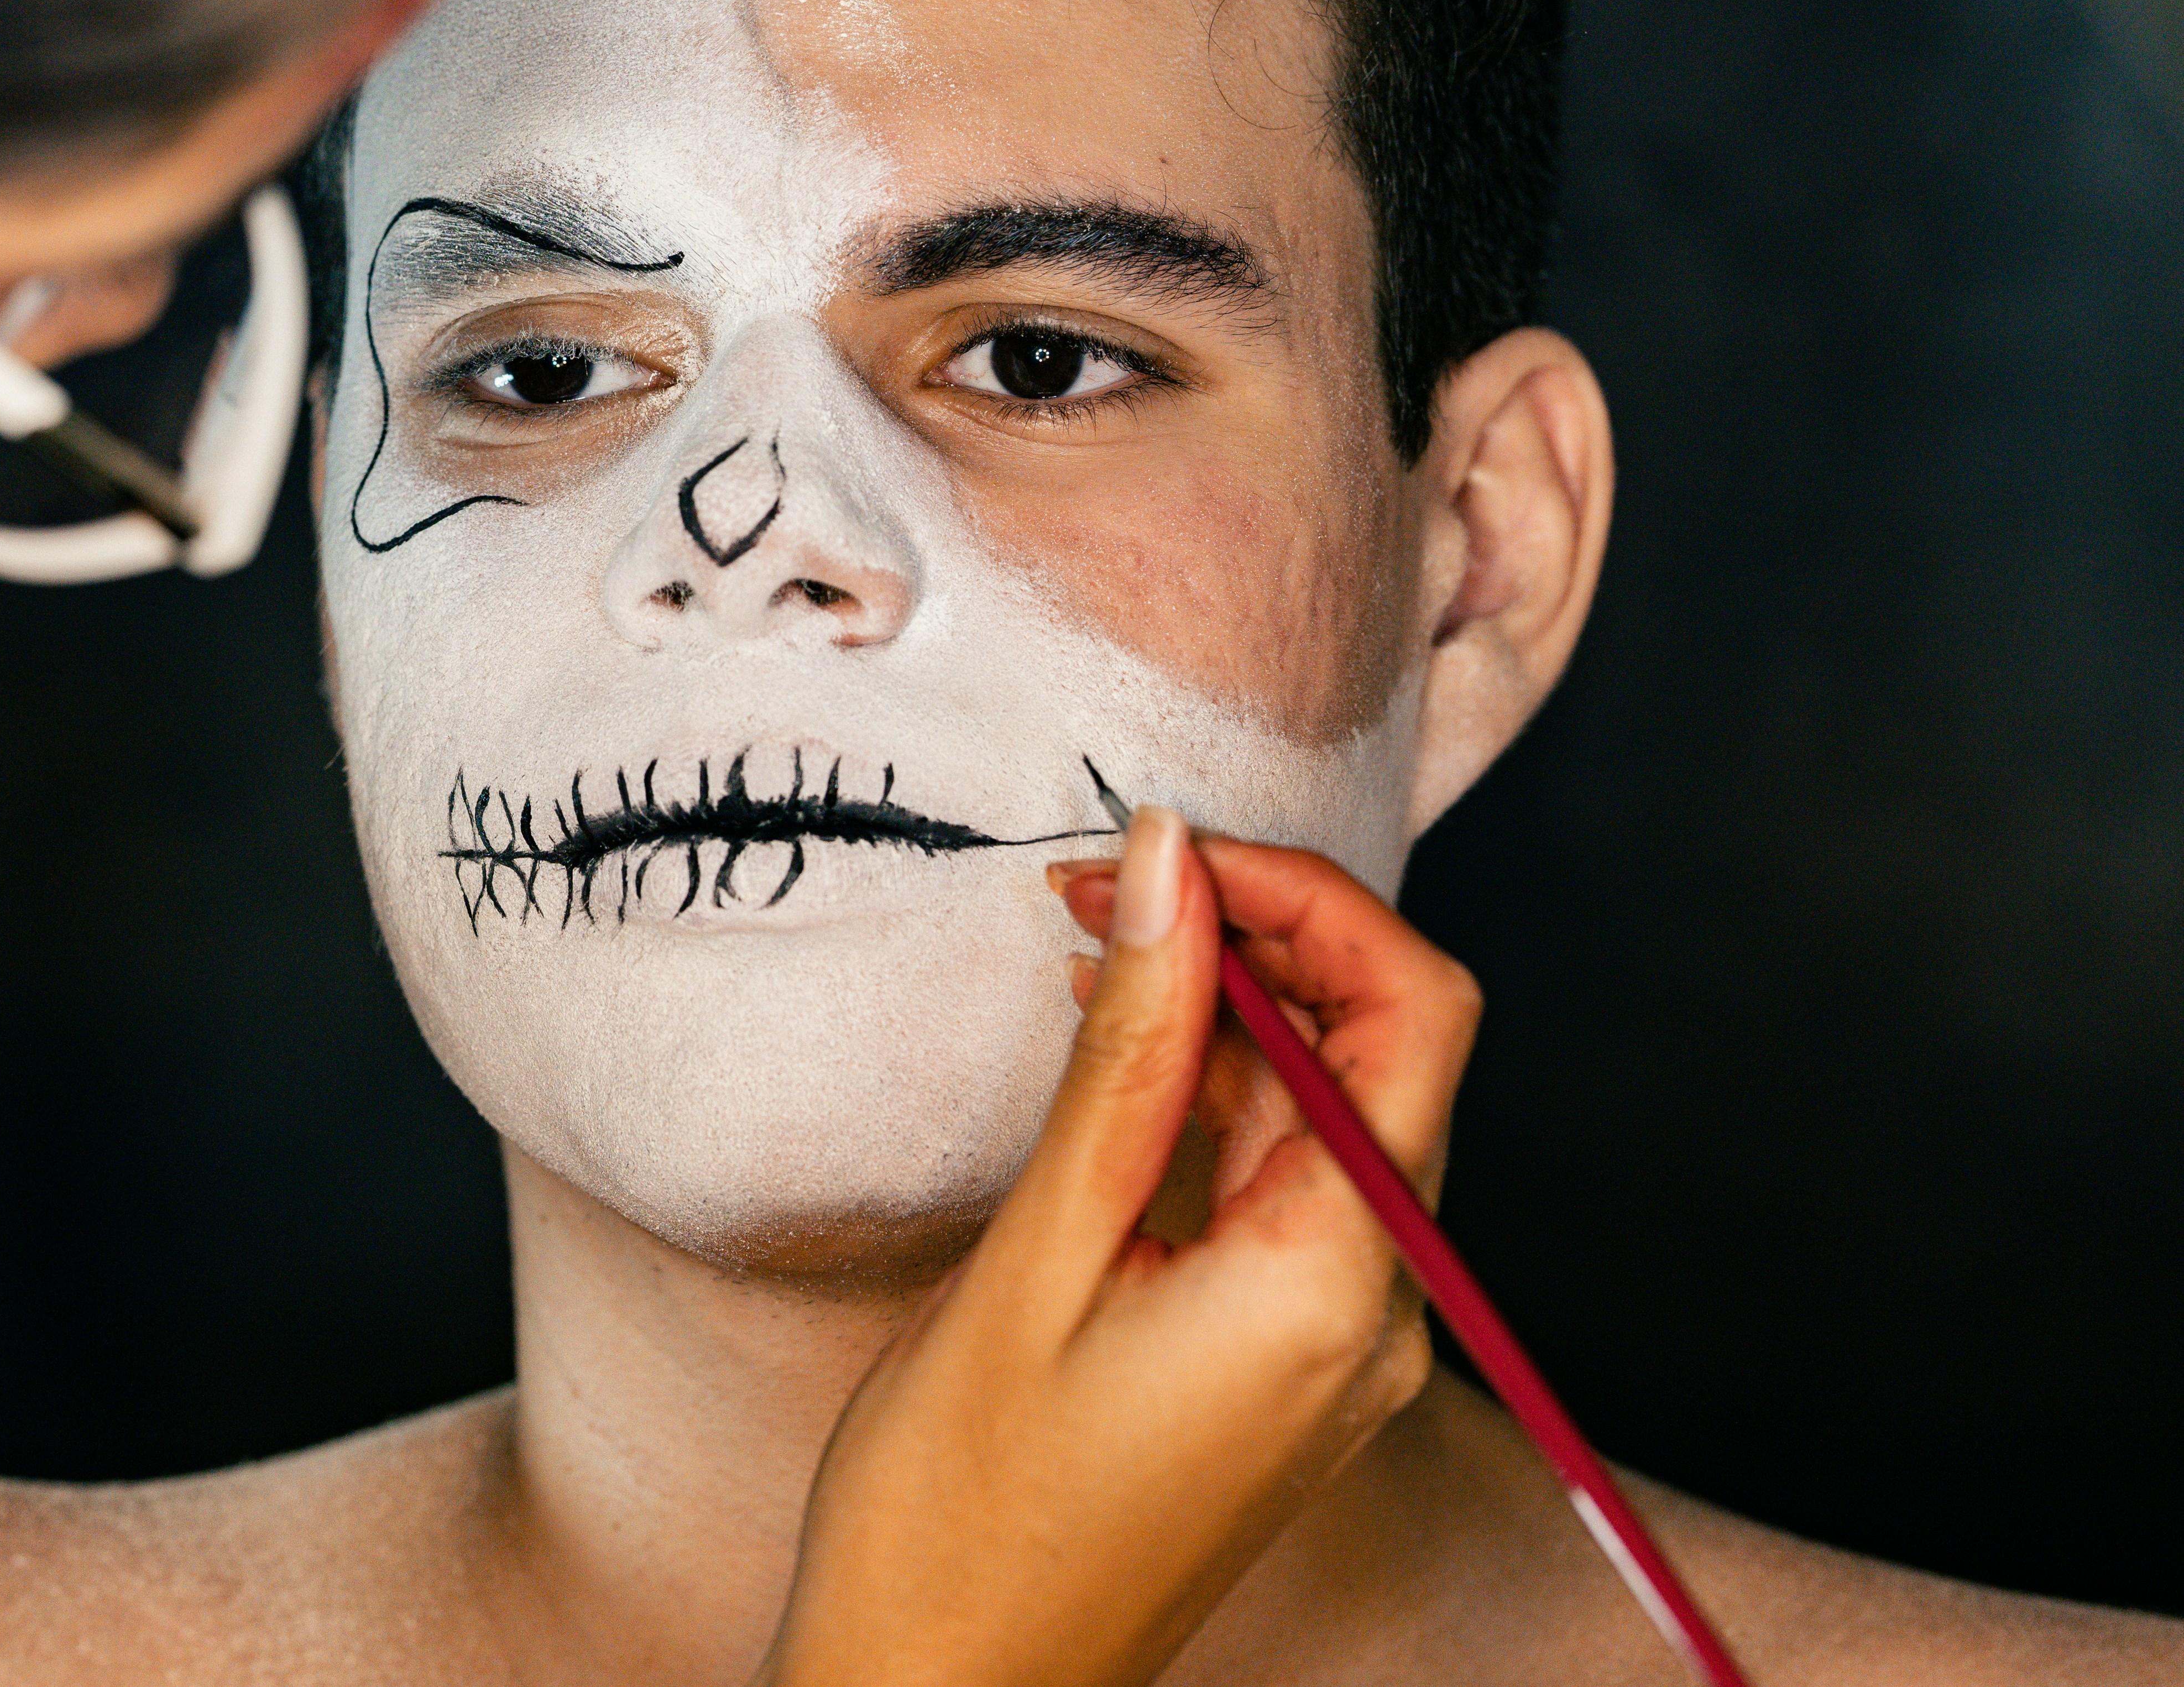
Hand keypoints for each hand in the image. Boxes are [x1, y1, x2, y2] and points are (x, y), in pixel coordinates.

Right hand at [755, 808, 1481, 1686]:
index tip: (1160, 849)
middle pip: (1388, 1051)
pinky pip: (1291, 1190)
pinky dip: (1217, 1098)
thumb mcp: (1038, 1255)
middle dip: (1261, 932)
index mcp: (1329, 1285)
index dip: (1299, 897)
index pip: (1405, 1011)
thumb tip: (1175, 862)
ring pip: (1337, 1113)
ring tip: (1090, 949)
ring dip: (1230, 1009)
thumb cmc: (957, 1512)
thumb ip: (1127, 1051)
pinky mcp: (1285, 1367)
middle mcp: (1372, 1316)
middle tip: (1103, 882)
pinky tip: (1113, 1059)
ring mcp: (1336, 1349)